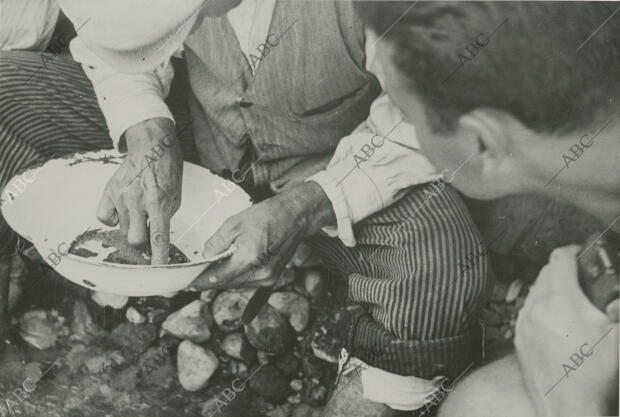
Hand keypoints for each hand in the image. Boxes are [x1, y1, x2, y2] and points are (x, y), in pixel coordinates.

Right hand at [96, 118, 182, 263]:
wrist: (152, 146)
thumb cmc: (167, 172)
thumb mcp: (174, 198)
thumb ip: (164, 219)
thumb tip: (154, 240)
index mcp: (158, 202)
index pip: (158, 237)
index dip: (158, 257)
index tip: (158, 271)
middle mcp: (138, 200)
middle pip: (134, 239)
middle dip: (142, 244)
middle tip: (148, 236)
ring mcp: (121, 196)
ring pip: (121, 230)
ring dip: (131, 229)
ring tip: (140, 214)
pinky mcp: (109, 191)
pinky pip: (105, 217)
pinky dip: (113, 220)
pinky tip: (123, 211)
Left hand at [189, 182, 334, 289]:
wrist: (295, 216)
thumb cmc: (267, 215)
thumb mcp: (234, 223)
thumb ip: (216, 243)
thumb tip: (205, 258)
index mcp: (249, 257)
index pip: (218, 277)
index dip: (201, 281)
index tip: (187, 284)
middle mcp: (260, 273)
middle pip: (227, 284)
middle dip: (210, 281)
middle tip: (194, 277)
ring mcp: (268, 278)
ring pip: (237, 284)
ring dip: (223, 279)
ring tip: (210, 271)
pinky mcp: (272, 278)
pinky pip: (247, 282)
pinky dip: (236, 277)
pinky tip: (229, 268)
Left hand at [514, 245, 618, 415]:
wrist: (568, 406)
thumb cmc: (595, 374)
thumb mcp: (619, 336)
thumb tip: (618, 298)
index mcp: (560, 300)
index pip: (560, 258)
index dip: (574, 249)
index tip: (583, 252)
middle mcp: (536, 307)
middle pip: (545, 272)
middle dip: (563, 268)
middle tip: (581, 275)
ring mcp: (524, 323)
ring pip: (534, 290)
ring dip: (549, 287)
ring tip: (570, 297)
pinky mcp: (518, 338)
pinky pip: (526, 311)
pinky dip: (539, 306)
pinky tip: (555, 319)